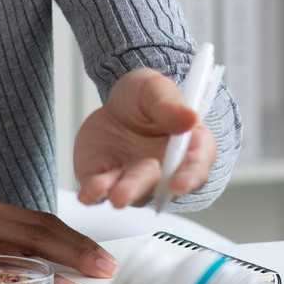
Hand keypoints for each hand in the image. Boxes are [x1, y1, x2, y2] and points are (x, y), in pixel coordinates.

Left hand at [73, 67, 216, 207]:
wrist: (116, 106)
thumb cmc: (145, 99)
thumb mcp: (156, 89)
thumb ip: (170, 105)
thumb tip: (189, 117)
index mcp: (188, 148)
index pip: (195, 167)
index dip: (189, 177)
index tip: (179, 184)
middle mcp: (164, 171)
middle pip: (157, 185)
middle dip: (138, 188)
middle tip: (125, 194)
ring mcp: (135, 180)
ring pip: (129, 192)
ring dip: (116, 192)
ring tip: (101, 187)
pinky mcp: (108, 181)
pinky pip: (100, 192)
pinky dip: (93, 194)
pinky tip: (88, 193)